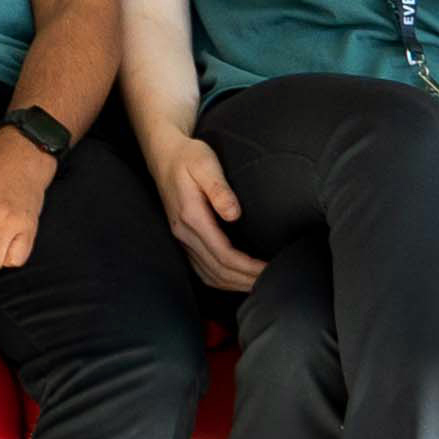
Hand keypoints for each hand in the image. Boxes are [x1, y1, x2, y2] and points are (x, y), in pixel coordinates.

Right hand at [152, 130, 261, 292]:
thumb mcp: (204, 163)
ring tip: (260, 283)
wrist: (163, 154)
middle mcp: (183, 232)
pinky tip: (238, 279)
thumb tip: (234, 214)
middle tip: (275, 280)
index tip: (271, 267)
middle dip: (247, 280)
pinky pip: (202, 269)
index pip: (224, 254)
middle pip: (218, 270)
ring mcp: (181, 238)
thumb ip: (219, 188)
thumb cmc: (188, 156)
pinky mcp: (183, 239)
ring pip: (209, 275)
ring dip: (235, 284)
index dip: (249, 266)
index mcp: (191, 216)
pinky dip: (222, 279)